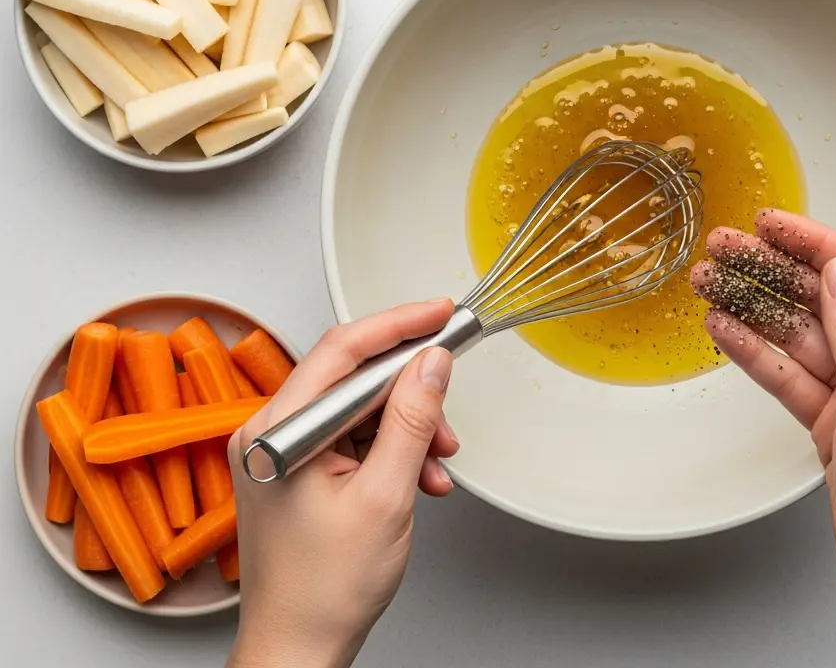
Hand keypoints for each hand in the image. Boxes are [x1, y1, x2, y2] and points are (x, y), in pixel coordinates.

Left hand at [227, 301, 459, 667]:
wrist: (299, 647)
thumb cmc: (324, 590)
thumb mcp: (385, 496)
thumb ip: (411, 421)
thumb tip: (431, 363)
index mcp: (278, 433)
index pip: (343, 350)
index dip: (400, 326)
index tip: (441, 314)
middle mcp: (272, 434)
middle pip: (354, 379)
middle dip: (412, 392)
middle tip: (449, 403)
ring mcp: (284, 453)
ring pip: (362, 410)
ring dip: (409, 429)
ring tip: (437, 464)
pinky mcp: (299, 470)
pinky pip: (355, 438)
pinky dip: (393, 452)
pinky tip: (419, 479)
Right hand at [693, 210, 835, 666]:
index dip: (815, 242)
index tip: (772, 222)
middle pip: (829, 299)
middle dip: (775, 272)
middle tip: (727, 246)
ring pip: (803, 336)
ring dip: (757, 311)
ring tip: (711, 283)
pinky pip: (794, 377)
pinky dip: (760, 355)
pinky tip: (727, 332)